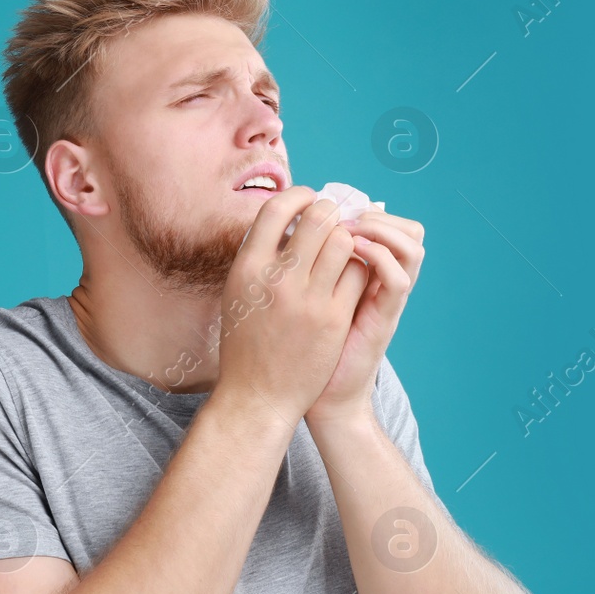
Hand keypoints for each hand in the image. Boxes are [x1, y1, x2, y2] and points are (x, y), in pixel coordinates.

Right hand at [215, 186, 369, 423]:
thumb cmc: (245, 343)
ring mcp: (308, 299)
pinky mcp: (333, 319)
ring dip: (347, 238)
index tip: (309, 199)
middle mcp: (276, 279)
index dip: (298, 196)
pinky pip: (356, 273)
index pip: (276, 210)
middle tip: (334, 219)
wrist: (257, 397)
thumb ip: (258, 257)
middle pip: (317, 218)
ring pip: (343, 241)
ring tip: (343, 247)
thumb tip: (288, 221)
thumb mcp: (237, 293)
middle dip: (330, 212)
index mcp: (247, 268)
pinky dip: (357, 267)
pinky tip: (350, 274)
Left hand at [304, 208, 425, 428]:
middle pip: (410, 230)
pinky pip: (399, 279)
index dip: (366, 207)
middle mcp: (384, 284)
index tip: (332, 205)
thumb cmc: (293, 345)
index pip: (390, 224)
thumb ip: (303, 263)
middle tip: (342, 215)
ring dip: (381, 228)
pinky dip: (379, 257)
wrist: (305, 396)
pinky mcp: (384, 321)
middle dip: (375, 213)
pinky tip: (351, 251)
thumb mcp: (298, 295)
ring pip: (413, 246)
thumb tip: (288, 223)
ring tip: (349, 229)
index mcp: (367, 274)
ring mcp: (387, 302)